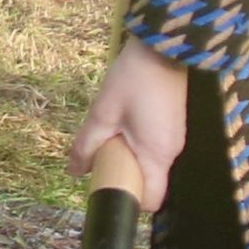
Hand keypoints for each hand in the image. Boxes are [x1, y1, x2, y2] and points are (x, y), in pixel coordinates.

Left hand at [69, 35, 187, 202]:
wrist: (162, 48)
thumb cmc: (133, 80)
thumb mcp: (102, 114)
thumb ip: (86, 146)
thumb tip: (75, 172)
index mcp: (157, 156)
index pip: (151, 200)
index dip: (128, 201)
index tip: (106, 190)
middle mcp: (171, 152)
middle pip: (147, 181)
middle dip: (122, 178)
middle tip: (99, 162)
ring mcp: (174, 138)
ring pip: (148, 163)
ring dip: (127, 159)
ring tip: (107, 139)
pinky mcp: (171, 125)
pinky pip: (152, 147)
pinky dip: (135, 146)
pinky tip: (120, 127)